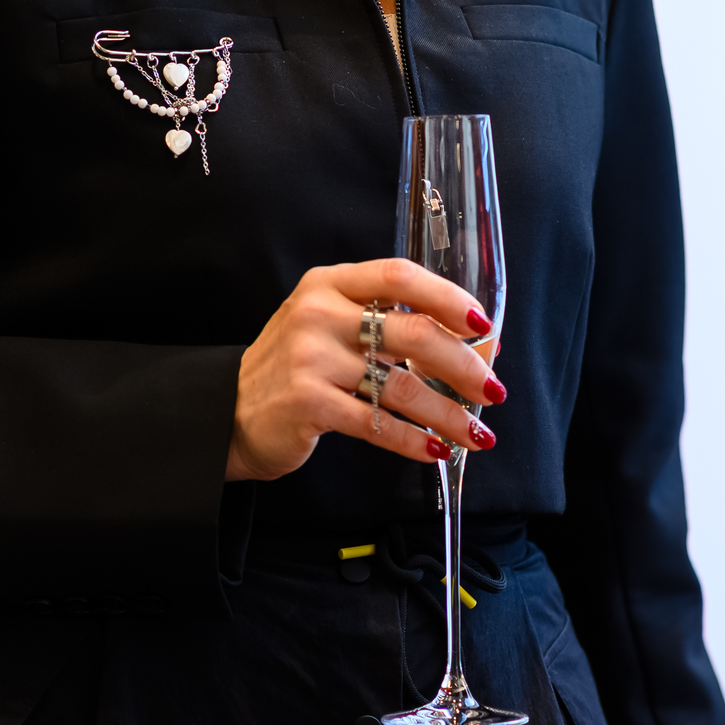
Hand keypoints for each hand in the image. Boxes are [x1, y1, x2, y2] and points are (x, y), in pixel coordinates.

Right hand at [225, 257, 504, 481]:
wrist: (231, 412)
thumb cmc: (296, 367)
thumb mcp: (334, 328)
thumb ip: (395, 327)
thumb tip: (480, 344)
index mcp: (330, 283)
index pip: (398, 276)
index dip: (447, 297)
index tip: (482, 325)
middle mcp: (318, 314)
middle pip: (412, 333)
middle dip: (463, 365)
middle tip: (492, 389)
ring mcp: (310, 359)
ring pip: (401, 386)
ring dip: (448, 413)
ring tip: (476, 433)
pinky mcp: (308, 404)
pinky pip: (377, 424)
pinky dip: (413, 440)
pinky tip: (435, 449)